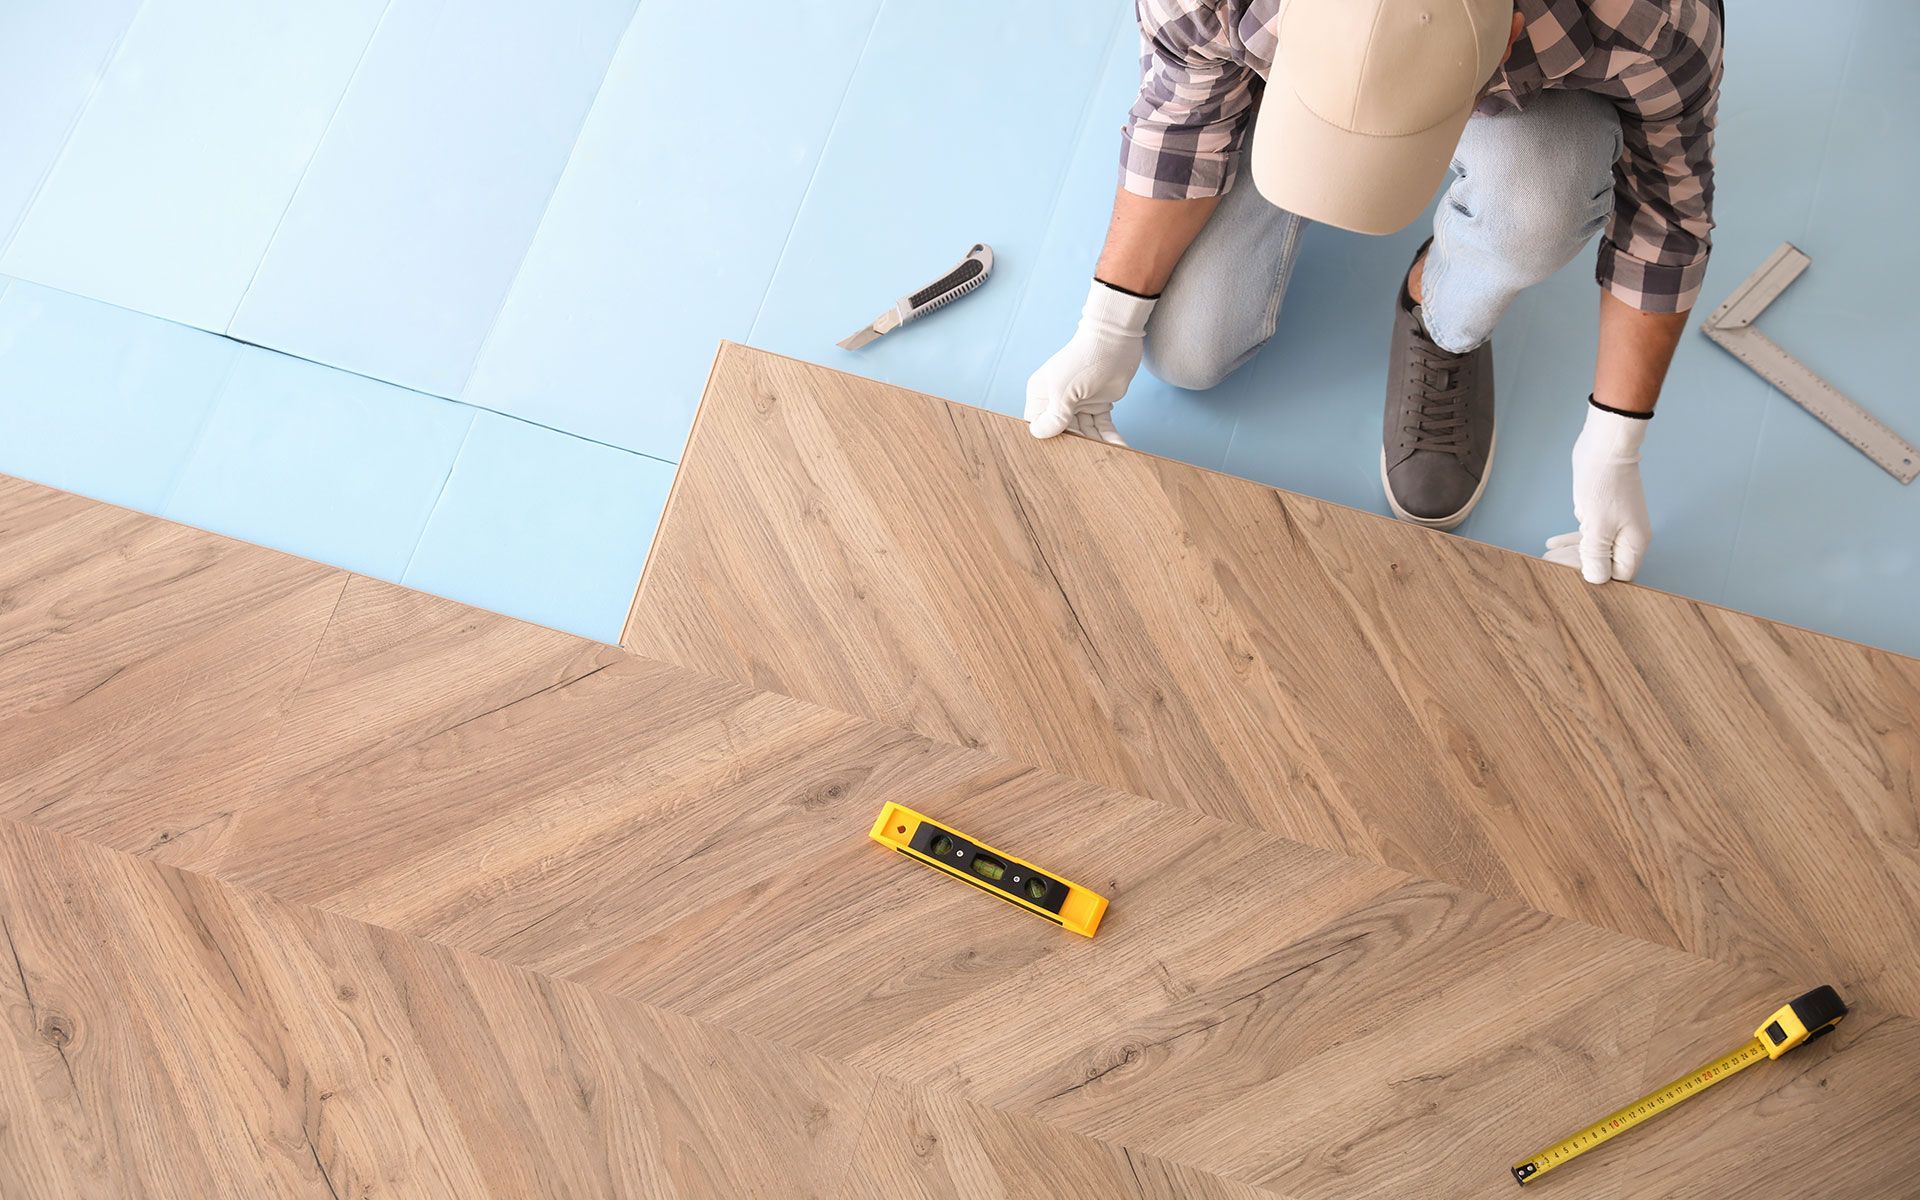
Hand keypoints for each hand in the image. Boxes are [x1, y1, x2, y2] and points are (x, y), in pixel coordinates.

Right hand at [1025, 281, 1155, 445]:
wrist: (1115, 341)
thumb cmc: (1082, 360)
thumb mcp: (1063, 392)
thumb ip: (1054, 417)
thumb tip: (1039, 435)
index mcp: (1041, 395)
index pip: (1038, 425)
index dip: (1047, 441)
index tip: (1057, 459)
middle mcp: (1057, 401)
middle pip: (1064, 432)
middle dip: (1076, 446)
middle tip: (1085, 466)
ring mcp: (1079, 403)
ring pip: (1086, 432)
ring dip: (1096, 444)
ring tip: (1106, 459)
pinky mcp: (1099, 404)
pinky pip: (1103, 427)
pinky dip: (1111, 438)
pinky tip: (1121, 448)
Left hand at [1544, 403, 1650, 583]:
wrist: (1604, 448)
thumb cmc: (1604, 485)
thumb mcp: (1597, 526)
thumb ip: (1596, 556)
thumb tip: (1597, 580)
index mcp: (1634, 543)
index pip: (1620, 575)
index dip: (1598, 579)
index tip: (1572, 577)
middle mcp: (1628, 536)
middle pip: (1606, 563)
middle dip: (1579, 567)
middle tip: (1551, 565)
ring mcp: (1616, 524)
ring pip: (1595, 549)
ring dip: (1572, 554)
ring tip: (1547, 557)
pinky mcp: (1603, 514)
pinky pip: (1588, 534)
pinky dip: (1572, 540)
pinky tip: (1551, 542)